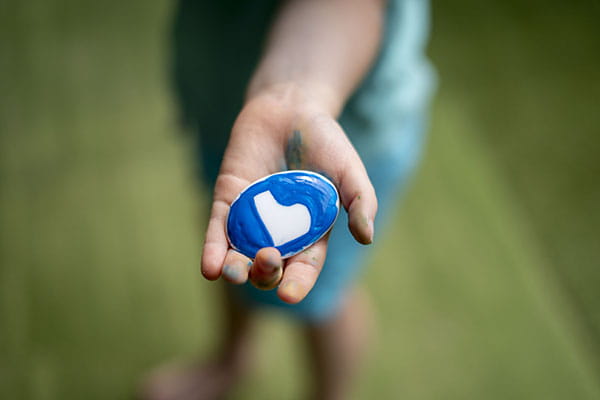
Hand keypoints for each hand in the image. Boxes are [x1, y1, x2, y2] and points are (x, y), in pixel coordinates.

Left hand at [201, 83, 376, 302]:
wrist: (292, 108)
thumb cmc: (326, 142)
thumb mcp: (349, 172)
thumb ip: (361, 202)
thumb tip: (367, 237)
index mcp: (311, 232)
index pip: (304, 266)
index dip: (298, 283)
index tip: (289, 295)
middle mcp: (280, 231)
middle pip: (269, 266)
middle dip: (265, 273)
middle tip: (267, 261)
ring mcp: (252, 216)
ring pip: (240, 253)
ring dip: (235, 269)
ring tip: (231, 273)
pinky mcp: (229, 198)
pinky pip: (219, 228)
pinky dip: (213, 249)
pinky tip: (210, 268)